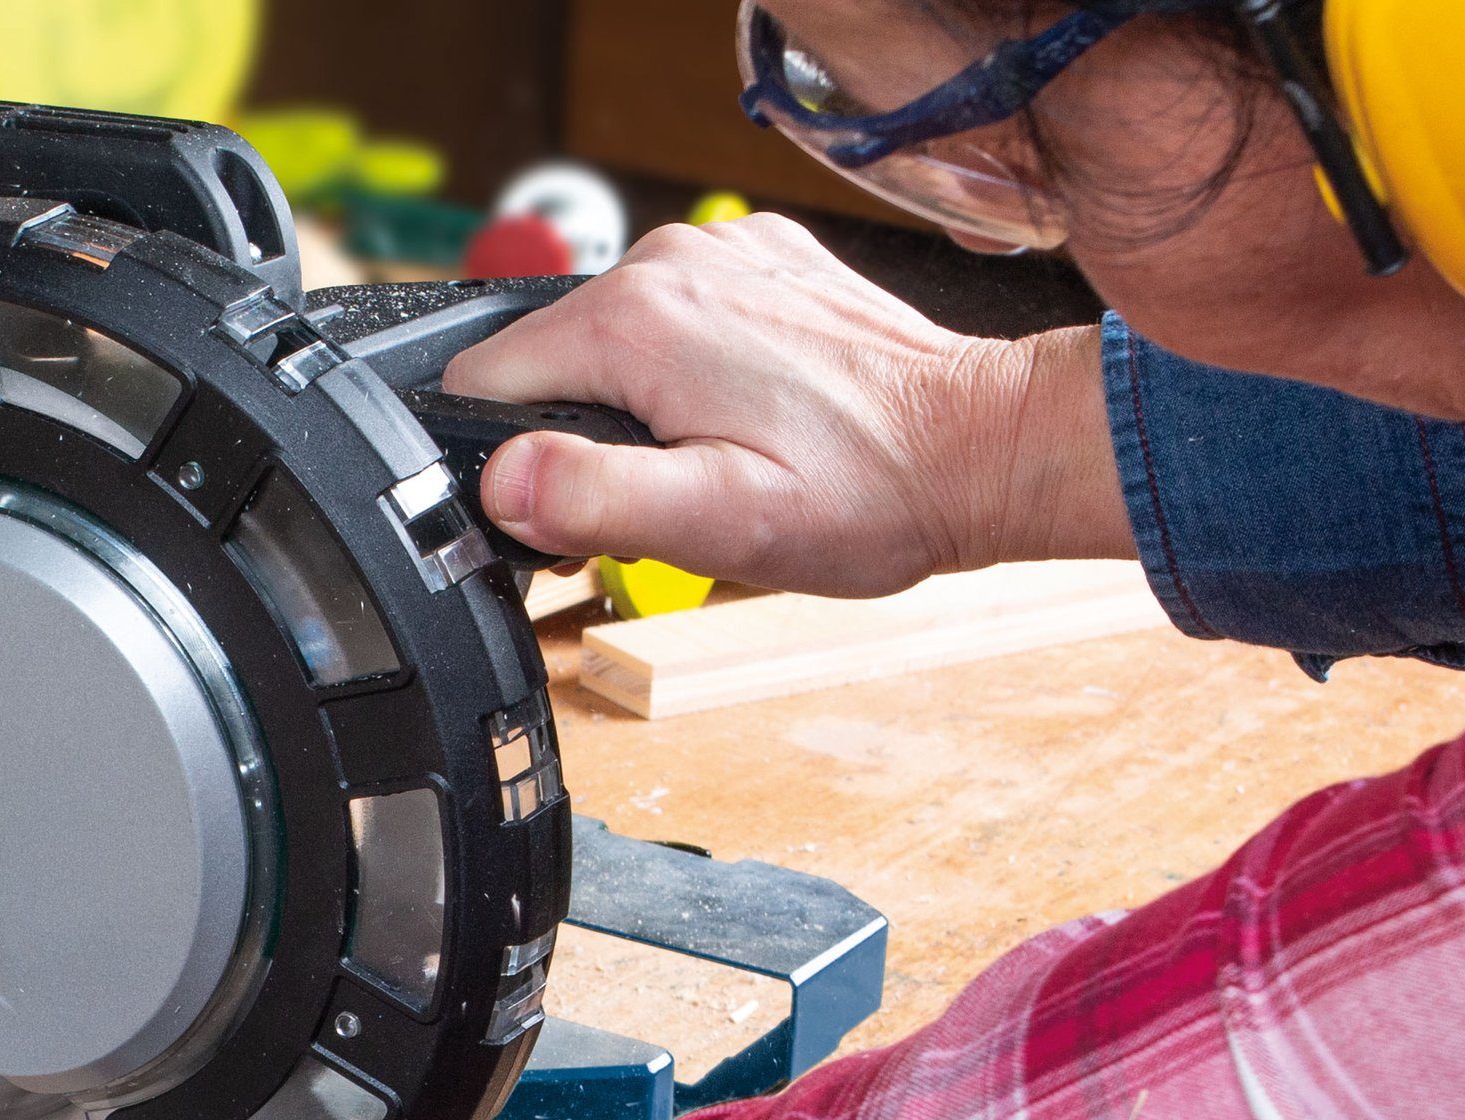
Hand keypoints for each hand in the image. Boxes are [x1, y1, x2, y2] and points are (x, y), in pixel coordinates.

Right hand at [443, 213, 1128, 595]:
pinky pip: (673, 313)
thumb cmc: (866, 492)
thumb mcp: (716, 523)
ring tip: (710, 453)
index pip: (484, 384)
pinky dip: (684, 367)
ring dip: (630, 404)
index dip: (509, 464)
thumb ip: (593, 498)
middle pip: (545, 360)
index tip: (576, 508)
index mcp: (636, 321)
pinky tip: (742, 410)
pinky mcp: (758, 258)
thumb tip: (501, 480)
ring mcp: (718, 250)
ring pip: (605, 339)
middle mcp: (669, 261)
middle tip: (662, 492)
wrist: (980, 446)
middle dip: (575, 435)